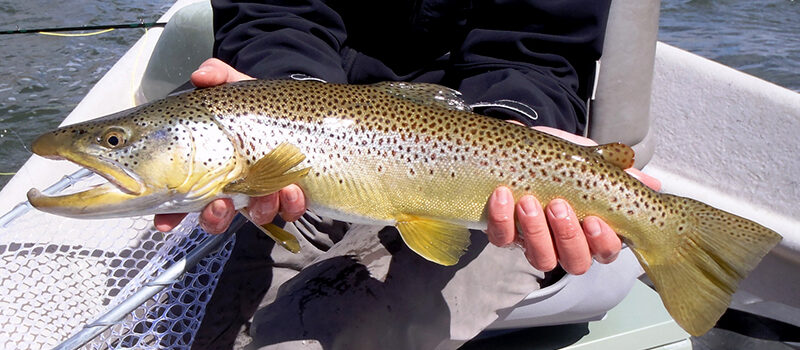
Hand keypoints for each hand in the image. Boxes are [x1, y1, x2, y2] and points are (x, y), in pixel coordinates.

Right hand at [153, 59, 306, 233]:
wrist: (302, 110)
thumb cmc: (257, 106)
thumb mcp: (235, 86)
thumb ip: (217, 76)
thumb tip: (200, 75)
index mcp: (209, 168)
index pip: (181, 198)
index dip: (170, 214)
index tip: (164, 222)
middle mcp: (233, 187)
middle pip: (215, 217)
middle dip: (215, 218)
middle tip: (219, 205)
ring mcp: (264, 194)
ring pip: (255, 215)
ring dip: (260, 208)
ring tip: (269, 191)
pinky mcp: (292, 196)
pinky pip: (291, 210)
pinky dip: (292, 203)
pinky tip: (293, 188)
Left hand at [486, 126, 660, 274]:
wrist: (519, 144)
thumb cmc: (559, 158)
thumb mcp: (587, 159)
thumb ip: (616, 170)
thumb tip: (651, 183)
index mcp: (591, 230)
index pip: (605, 251)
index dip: (602, 242)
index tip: (593, 220)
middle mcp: (564, 243)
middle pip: (575, 263)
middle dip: (568, 237)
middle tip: (558, 206)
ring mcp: (534, 242)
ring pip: (540, 258)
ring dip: (535, 232)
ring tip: (529, 201)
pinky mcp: (504, 234)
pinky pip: (502, 239)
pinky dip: (501, 220)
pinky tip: (502, 195)